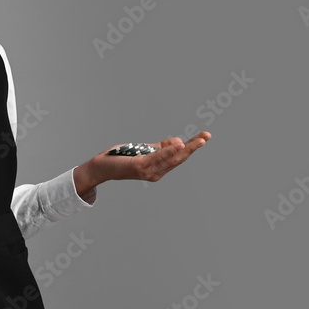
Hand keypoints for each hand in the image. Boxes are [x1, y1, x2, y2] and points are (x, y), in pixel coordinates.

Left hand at [91, 133, 211, 183]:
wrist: (102, 167)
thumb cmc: (122, 158)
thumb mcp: (145, 151)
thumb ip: (162, 148)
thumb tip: (180, 142)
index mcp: (159, 168)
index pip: (179, 157)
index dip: (193, 147)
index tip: (205, 136)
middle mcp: (157, 172)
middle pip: (179, 158)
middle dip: (194, 147)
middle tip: (207, 136)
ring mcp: (149, 171)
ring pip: (172, 158)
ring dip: (187, 149)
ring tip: (200, 140)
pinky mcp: (140, 166)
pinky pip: (158, 158)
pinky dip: (170, 151)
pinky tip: (180, 145)